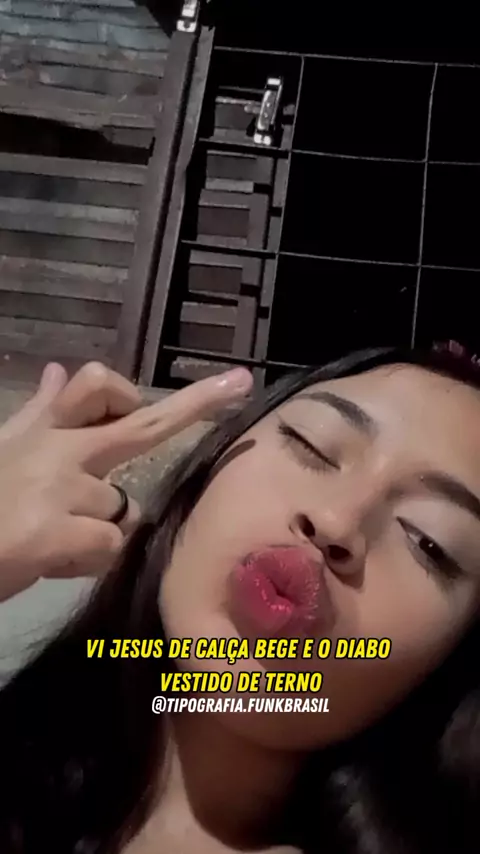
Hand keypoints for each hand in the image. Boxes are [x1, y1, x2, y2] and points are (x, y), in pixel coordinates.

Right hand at [0, 362, 251, 601]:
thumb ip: (38, 412)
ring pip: (121, 510)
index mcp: (43, 429)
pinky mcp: (57, 529)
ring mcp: (59, 486)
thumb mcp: (3, 447)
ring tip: (49, 539)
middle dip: (196, 403)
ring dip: (97, 531)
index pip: (93, 384)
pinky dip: (85, 561)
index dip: (135, 386)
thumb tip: (56, 369)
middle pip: (140, 425)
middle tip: (240, 384)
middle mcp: (58, 449)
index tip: (195, 383)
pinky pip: (107, 546)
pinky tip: (49, 560)